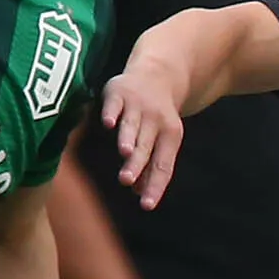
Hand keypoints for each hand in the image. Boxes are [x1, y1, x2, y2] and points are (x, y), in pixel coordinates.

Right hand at [103, 45, 191, 209]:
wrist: (158, 73)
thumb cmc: (156, 117)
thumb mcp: (161, 140)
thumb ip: (151, 166)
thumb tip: (142, 194)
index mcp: (170, 136)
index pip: (163, 165)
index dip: (155, 185)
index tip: (146, 205)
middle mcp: (155, 121)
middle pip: (146, 147)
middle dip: (137, 163)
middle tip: (127, 180)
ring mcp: (137, 105)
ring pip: (133, 125)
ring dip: (128, 138)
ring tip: (125, 153)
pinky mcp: (119, 92)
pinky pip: (115, 104)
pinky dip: (112, 113)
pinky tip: (108, 124)